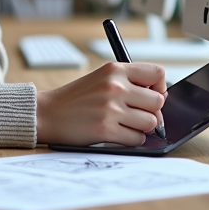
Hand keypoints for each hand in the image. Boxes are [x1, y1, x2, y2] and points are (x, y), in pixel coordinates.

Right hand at [35, 62, 166, 146]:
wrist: (47, 113)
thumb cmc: (76, 98)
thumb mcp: (101, 78)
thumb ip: (129, 82)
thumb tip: (161, 99)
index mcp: (114, 69)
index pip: (158, 73)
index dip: (160, 87)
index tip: (151, 95)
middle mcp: (115, 86)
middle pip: (158, 102)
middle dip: (151, 111)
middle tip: (136, 114)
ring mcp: (110, 108)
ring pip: (151, 123)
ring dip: (141, 127)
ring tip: (123, 124)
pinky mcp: (106, 130)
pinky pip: (137, 139)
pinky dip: (131, 140)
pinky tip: (116, 133)